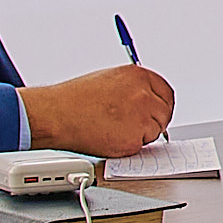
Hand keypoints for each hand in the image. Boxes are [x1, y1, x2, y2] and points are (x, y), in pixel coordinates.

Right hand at [19, 65, 174, 157]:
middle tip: (132, 126)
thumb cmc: (75, 99)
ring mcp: (141, 116)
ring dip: (140, 134)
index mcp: (139, 75)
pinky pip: (140, 146)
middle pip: (164, 113)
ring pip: (154, 131)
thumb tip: (146, 100)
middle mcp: (144, 94)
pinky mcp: (134, 138)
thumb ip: (133, 88)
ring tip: (112, 129)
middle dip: (153, 122)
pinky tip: (109, 137)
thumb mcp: (110, 80)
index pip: (166, 93)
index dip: (161, 105)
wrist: (56, 114)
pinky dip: (128, 146)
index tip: (156, 113)